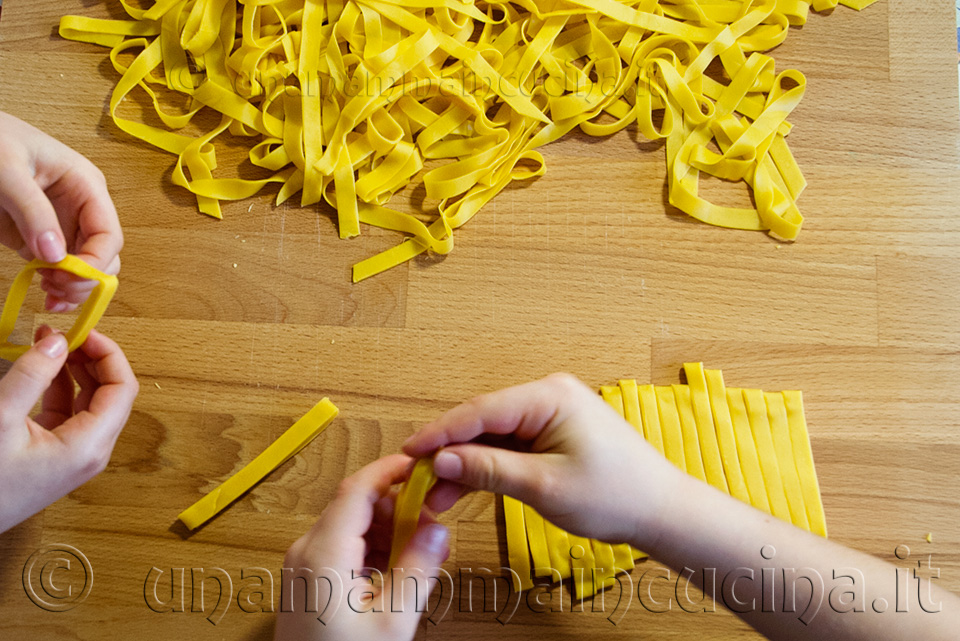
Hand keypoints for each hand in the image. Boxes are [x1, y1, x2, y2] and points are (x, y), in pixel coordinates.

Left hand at [0, 111, 122, 311]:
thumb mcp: (7, 171)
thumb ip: (32, 211)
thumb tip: (55, 254)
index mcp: (86, 186)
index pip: (108, 234)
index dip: (96, 261)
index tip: (68, 277)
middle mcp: (81, 209)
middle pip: (105, 256)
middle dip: (87, 279)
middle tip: (56, 288)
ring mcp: (62, 226)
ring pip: (88, 268)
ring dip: (76, 289)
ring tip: (50, 296)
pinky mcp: (40, 238)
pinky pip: (61, 270)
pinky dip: (59, 288)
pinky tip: (46, 296)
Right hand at [0, 326, 138, 532]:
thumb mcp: (0, 419)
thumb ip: (32, 375)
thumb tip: (57, 340)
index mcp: (89, 446)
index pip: (123, 388)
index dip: (108, 353)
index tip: (83, 330)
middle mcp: (90, 452)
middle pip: (112, 393)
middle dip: (92, 357)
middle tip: (65, 332)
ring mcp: (74, 455)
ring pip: (91, 402)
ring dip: (76, 369)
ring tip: (51, 342)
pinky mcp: (55, 455)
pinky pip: (70, 413)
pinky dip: (61, 387)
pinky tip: (44, 368)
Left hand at [275, 455, 449, 640]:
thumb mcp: (393, 622)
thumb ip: (418, 569)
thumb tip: (438, 530)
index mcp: (323, 553)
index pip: (357, 488)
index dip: (392, 470)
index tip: (423, 467)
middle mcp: (306, 551)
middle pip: (356, 505)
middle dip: (398, 508)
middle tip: (433, 528)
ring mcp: (302, 565)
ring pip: (351, 525)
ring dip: (387, 531)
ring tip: (419, 555)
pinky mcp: (306, 580)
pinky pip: (343, 547)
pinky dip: (372, 549)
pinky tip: (396, 571)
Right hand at [403, 373, 682, 546]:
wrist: (661, 510)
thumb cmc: (616, 494)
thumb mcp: (544, 485)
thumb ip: (489, 469)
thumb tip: (443, 459)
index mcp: (549, 396)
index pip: (480, 410)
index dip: (440, 433)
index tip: (409, 453)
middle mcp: (548, 396)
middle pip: (482, 420)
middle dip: (450, 452)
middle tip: (420, 481)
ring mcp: (551, 414)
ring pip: (493, 436)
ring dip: (467, 464)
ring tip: (438, 497)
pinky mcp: (553, 433)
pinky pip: (510, 445)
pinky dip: (489, 467)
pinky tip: (464, 488)